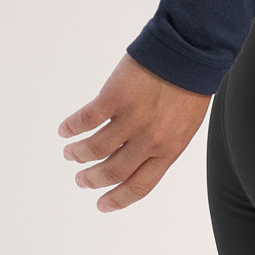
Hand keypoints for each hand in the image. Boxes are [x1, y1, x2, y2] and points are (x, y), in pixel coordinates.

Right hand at [59, 55, 211, 210]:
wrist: (190, 49)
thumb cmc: (189, 86)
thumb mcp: (183, 126)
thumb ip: (162, 144)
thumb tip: (135, 156)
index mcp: (169, 150)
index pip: (140, 186)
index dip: (118, 199)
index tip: (102, 205)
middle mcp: (150, 140)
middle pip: (113, 171)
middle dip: (93, 180)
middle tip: (81, 181)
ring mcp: (132, 119)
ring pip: (95, 149)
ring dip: (78, 155)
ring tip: (69, 155)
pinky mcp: (114, 97)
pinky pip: (86, 120)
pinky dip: (71, 127)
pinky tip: (64, 130)